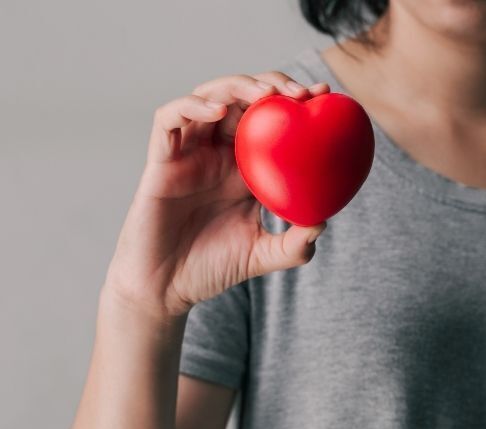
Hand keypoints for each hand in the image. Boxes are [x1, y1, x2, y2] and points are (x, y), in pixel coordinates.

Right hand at [103, 72, 329, 317]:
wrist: (165, 289)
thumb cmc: (211, 268)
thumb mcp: (262, 255)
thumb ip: (294, 245)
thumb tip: (322, 222)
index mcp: (243, 167)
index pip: (269, 119)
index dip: (294, 101)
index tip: (325, 95)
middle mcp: (217, 152)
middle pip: (242, 97)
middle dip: (272, 84)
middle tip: (301, 93)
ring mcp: (189, 153)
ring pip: (208, 96)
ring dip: (237, 86)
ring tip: (266, 94)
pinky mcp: (160, 160)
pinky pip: (168, 120)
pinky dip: (191, 107)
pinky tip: (218, 111)